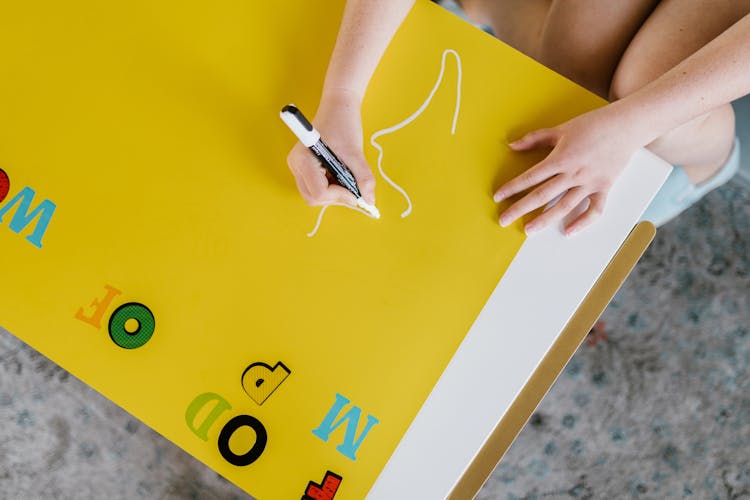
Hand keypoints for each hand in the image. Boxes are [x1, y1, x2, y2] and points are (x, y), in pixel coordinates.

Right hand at [286, 89, 375, 206]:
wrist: (339, 107)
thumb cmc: (342, 123)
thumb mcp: (356, 153)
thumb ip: (363, 178)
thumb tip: (369, 200)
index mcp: (303, 160)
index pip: (318, 192)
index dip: (340, 196)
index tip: (356, 192)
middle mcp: (297, 166)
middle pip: (314, 198)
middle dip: (337, 197)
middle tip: (355, 189)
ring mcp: (299, 168)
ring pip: (316, 196)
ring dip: (336, 193)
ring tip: (349, 177)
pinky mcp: (306, 169)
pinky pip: (318, 188)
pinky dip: (334, 188)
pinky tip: (343, 175)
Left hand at [494, 105, 643, 235]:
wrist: (626, 125)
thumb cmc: (593, 124)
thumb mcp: (561, 129)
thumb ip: (535, 139)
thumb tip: (512, 146)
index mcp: (560, 158)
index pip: (531, 177)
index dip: (513, 188)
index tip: (499, 197)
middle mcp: (573, 173)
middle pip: (542, 195)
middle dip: (520, 208)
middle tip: (504, 220)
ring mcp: (589, 183)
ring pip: (564, 206)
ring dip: (545, 219)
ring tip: (529, 230)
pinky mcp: (604, 188)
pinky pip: (594, 210)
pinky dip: (582, 223)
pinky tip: (568, 231)